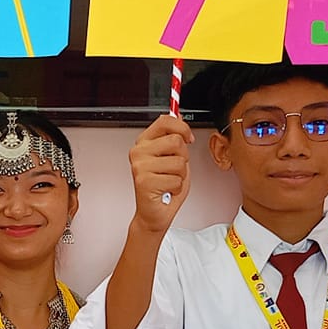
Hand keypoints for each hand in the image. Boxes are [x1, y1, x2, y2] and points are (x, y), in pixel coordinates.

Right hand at [129, 114, 193, 232]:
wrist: (154, 213)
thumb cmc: (164, 187)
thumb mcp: (173, 157)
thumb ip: (174, 136)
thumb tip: (177, 115)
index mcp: (144, 142)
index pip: (165, 121)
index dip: (182, 127)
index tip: (188, 138)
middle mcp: (139, 152)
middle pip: (176, 141)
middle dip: (184, 157)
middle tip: (174, 168)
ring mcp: (140, 166)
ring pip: (179, 162)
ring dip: (180, 175)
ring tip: (169, 180)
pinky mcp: (144, 181)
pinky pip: (175, 179)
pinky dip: (177, 187)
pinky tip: (166, 190)